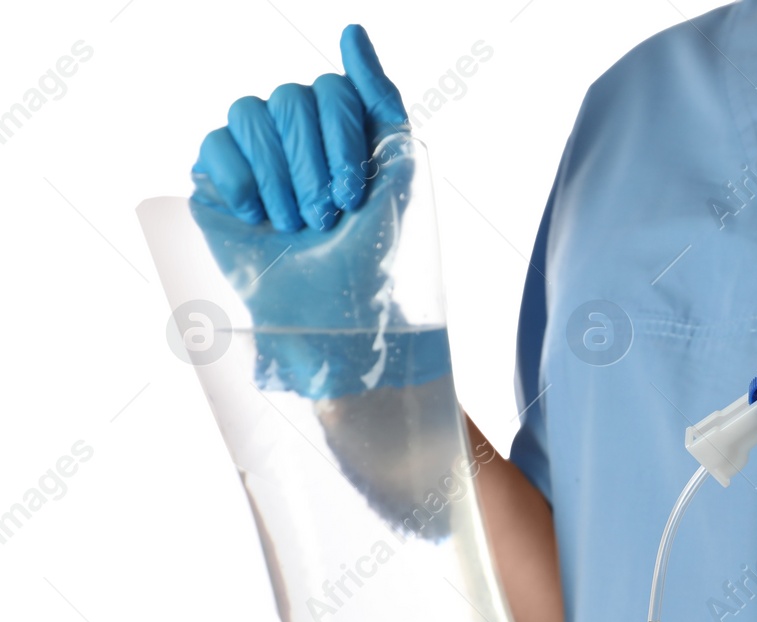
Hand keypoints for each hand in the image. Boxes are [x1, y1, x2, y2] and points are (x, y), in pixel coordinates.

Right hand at [192, 24, 406, 231]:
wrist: (329, 311)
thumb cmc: (369, 250)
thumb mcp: (397, 173)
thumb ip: (380, 100)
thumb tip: (351, 30)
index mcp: (341, 124)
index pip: (334, 89)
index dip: (344, 141)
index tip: (353, 196)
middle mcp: (296, 128)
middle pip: (293, 98)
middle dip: (314, 167)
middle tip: (325, 219)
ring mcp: (254, 148)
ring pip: (250, 113)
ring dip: (280, 179)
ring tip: (295, 224)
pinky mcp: (217, 174)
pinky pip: (215, 143)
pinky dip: (240, 183)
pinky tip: (257, 219)